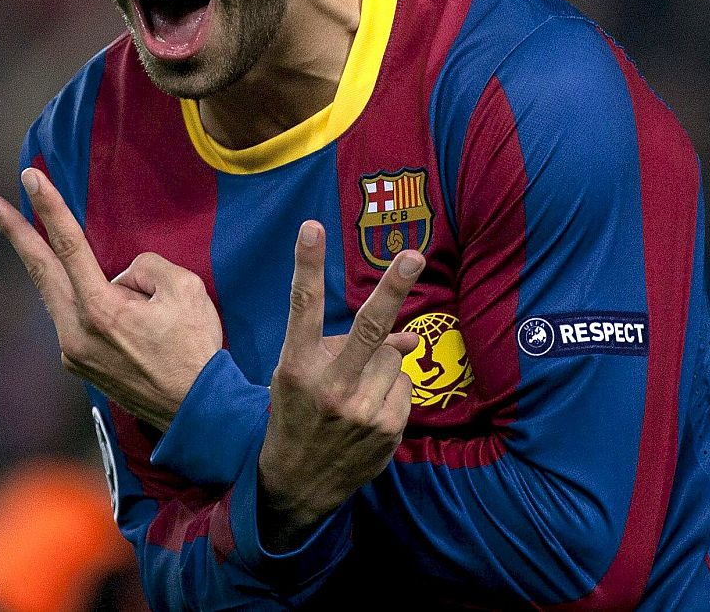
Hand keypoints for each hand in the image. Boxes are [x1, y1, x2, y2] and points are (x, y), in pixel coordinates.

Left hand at [0, 167, 222, 429]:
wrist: (199, 412)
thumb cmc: (195, 349)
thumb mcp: (184, 289)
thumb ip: (145, 266)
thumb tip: (120, 275)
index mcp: (100, 310)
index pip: (67, 245)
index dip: (49, 207)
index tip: (30, 177)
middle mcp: (76, 332)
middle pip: (40, 269)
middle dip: (15, 232)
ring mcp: (73, 353)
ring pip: (55, 294)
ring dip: (46, 264)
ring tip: (33, 235)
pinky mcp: (79, 365)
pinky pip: (72, 316)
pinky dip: (77, 296)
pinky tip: (92, 292)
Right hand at [255, 221, 422, 550]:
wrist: (296, 484)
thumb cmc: (296, 415)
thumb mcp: (299, 376)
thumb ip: (341, 348)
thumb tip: (410, 337)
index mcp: (297, 365)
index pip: (303, 305)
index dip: (308, 264)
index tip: (312, 227)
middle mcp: (330, 386)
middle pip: (368, 328)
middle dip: (393, 288)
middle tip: (414, 255)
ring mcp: (362, 411)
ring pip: (392, 358)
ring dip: (380, 364)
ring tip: (355, 389)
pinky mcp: (387, 431)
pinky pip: (404, 387)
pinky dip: (392, 390)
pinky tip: (368, 410)